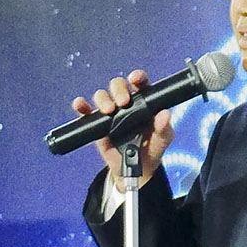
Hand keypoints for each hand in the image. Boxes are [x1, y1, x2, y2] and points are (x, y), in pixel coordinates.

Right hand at [71, 69, 174, 189]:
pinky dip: (81, 106)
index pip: (140, 83)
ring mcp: (111, 112)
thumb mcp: (163, 139)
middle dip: (119, 89)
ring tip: (109, 111)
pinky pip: (86, 113)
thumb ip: (164, 127)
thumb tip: (166, 114)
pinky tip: (80, 105)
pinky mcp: (97, 124)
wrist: (138, 169)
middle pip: (118, 85)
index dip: (137, 77)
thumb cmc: (153, 148)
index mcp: (144, 101)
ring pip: (102, 95)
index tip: (135, 79)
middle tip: (124, 102)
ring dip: (103, 99)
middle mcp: (126, 103)